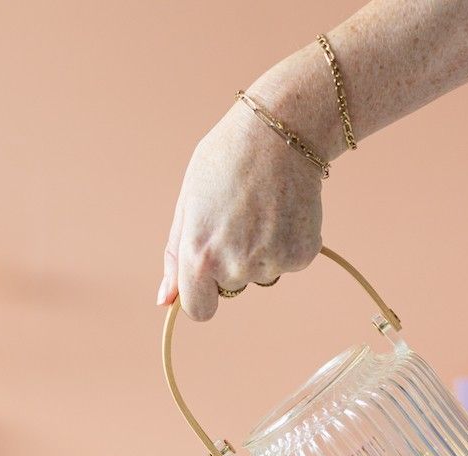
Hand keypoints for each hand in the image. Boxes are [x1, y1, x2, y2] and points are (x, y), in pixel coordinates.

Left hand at [158, 48, 337, 320]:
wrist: (281, 131)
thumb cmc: (225, 163)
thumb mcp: (187, 205)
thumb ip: (176, 258)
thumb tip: (166, 302)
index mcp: (199, 256)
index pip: (199, 311)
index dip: (202, 295)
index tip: (208, 278)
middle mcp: (235, 266)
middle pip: (231, 289)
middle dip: (232, 263)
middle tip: (238, 217)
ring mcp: (271, 263)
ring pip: (261, 276)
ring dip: (260, 252)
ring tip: (261, 208)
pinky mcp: (301, 255)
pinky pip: (287, 264)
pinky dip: (286, 243)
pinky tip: (283, 210)